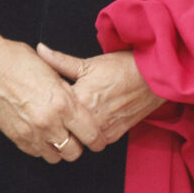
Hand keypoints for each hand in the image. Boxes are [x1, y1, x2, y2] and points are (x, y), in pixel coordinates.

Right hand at [0, 8, 92, 162]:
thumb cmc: (18, 61)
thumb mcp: (52, 72)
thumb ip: (67, 92)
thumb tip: (78, 104)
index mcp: (63, 103)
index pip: (90, 134)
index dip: (97, 140)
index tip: (98, 140)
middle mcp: (49, 122)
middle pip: (74, 152)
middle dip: (78, 146)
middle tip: (77, 138)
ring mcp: (31, 132)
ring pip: (55, 157)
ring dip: (59, 149)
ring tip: (57, 136)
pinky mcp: (15, 137)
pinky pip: (35, 153)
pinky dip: (41, 147)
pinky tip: (41, 134)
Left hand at [35, 45, 161, 149]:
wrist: (154, 77)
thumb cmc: (122, 67)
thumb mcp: (89, 63)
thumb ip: (60, 61)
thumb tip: (40, 50)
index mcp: (79, 99)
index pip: (52, 113)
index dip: (45, 109)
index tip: (42, 106)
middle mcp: (90, 118)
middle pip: (63, 132)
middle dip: (57, 126)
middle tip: (54, 118)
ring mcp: (103, 129)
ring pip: (79, 141)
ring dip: (74, 134)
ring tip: (72, 122)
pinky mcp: (115, 135)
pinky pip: (96, 142)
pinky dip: (91, 136)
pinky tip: (89, 124)